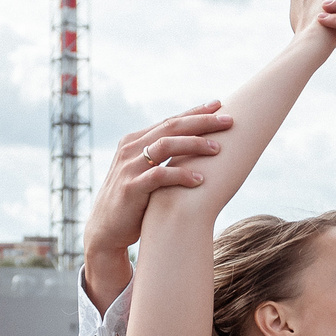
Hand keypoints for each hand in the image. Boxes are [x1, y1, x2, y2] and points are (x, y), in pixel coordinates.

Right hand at [82, 101, 233, 307]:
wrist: (106, 231)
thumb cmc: (134, 201)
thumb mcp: (145, 172)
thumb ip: (161, 157)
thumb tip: (194, 145)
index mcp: (135, 141)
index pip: (170, 121)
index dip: (195, 112)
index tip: (220, 105)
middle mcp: (130, 150)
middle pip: (170, 127)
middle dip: (201, 122)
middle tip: (228, 120)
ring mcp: (128, 168)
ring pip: (165, 146)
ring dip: (194, 145)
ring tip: (218, 148)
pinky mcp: (130, 188)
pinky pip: (159, 176)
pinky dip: (181, 175)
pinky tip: (200, 179)